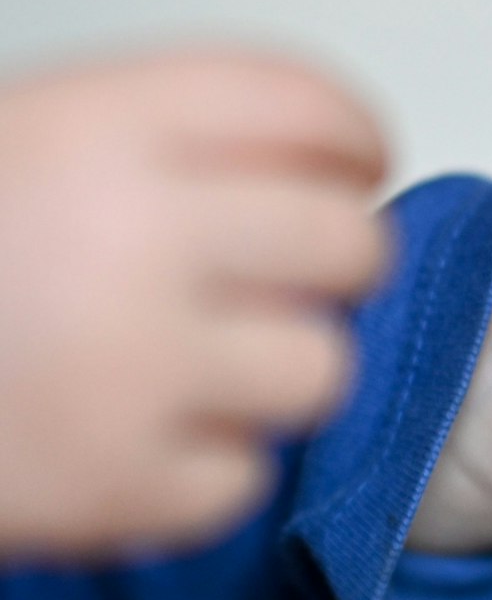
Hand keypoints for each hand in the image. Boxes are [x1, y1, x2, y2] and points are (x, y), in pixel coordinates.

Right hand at [0, 50, 388, 557]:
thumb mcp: (19, 141)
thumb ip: (158, 147)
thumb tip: (316, 176)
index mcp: (102, 125)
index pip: (309, 110)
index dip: (347, 143)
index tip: (349, 168)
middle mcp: (134, 236)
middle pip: (350, 247)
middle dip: (329, 264)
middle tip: (283, 277)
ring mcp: (132, 372)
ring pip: (321, 370)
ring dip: (272, 372)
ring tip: (193, 366)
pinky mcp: (117, 489)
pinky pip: (243, 478)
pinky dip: (198, 470)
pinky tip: (132, 438)